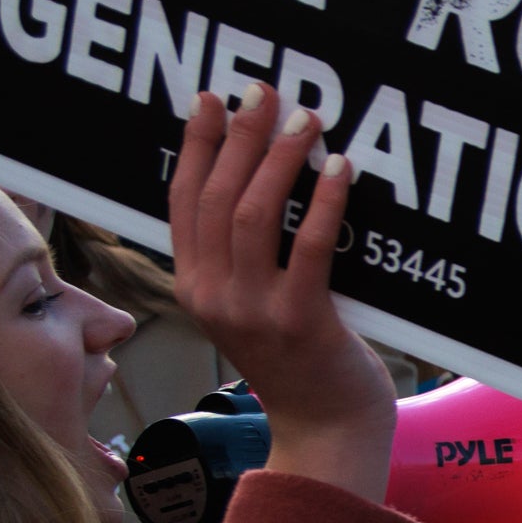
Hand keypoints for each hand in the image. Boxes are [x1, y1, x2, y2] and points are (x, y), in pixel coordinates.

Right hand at [171, 84, 392, 500]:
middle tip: (264, 91)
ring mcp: (251, 310)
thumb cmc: (300, 362)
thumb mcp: (252, 307)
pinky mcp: (299, 321)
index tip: (211, 99)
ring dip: (280, 158)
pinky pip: (308, 248)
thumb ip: (243, 257)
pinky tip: (340, 168)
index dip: (195, 145)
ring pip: (251, 214)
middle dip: (238, 136)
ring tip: (308, 119)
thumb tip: (260, 182)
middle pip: (214, 197)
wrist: (326, 431)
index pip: (182, 202)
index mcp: (193, 287)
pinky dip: (322, 202)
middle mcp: (211, 296)